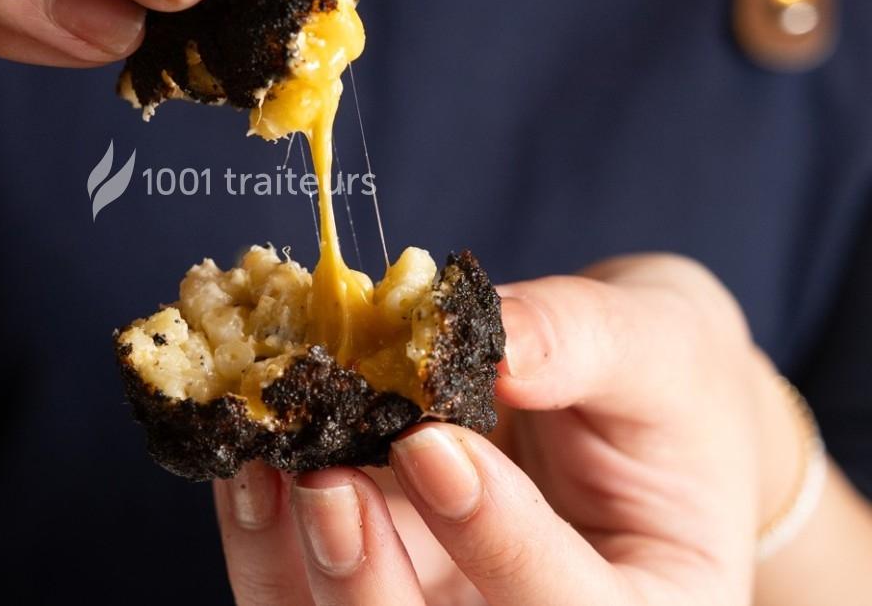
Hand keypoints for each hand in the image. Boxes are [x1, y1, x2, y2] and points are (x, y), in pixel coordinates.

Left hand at [215, 255, 793, 604]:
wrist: (618, 399)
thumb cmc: (660, 380)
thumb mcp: (654, 343)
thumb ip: (580, 340)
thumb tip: (490, 333)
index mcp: (649, 605)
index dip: (495, 544)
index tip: (432, 444)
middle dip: (365, 584)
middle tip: (326, 478)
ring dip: (293, 569)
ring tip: (267, 466)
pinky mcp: (380, 574)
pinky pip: (301, 593)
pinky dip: (261, 541)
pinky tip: (250, 468)